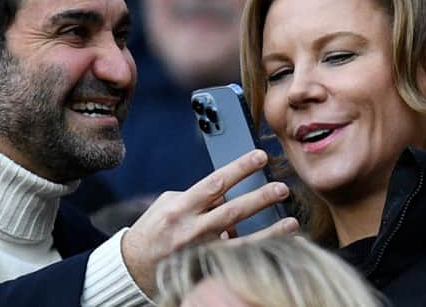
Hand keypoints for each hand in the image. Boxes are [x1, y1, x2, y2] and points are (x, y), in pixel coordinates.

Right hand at [121, 149, 298, 296]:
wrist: (134, 267)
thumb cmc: (153, 230)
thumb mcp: (168, 204)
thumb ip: (197, 197)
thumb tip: (226, 192)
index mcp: (181, 207)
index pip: (215, 182)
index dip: (240, 168)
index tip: (260, 157)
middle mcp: (191, 229)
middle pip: (233, 211)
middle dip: (260, 198)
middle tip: (282, 188)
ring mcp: (201, 251)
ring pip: (241, 241)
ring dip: (270, 231)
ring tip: (291, 222)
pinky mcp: (206, 268)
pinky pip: (237, 259)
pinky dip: (258, 252)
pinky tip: (277, 246)